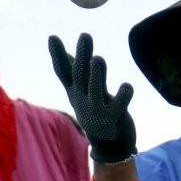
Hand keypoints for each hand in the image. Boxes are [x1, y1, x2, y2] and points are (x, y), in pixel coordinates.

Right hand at [49, 33, 136, 163]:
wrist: (109, 146)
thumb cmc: (94, 111)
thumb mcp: (79, 91)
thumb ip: (72, 71)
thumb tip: (61, 49)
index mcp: (75, 91)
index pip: (64, 72)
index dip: (57, 55)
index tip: (52, 37)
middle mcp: (84, 99)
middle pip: (81, 77)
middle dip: (82, 56)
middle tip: (85, 35)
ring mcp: (98, 110)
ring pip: (96, 91)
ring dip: (97, 76)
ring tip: (99, 58)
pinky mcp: (115, 117)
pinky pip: (118, 106)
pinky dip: (123, 97)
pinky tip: (127, 86)